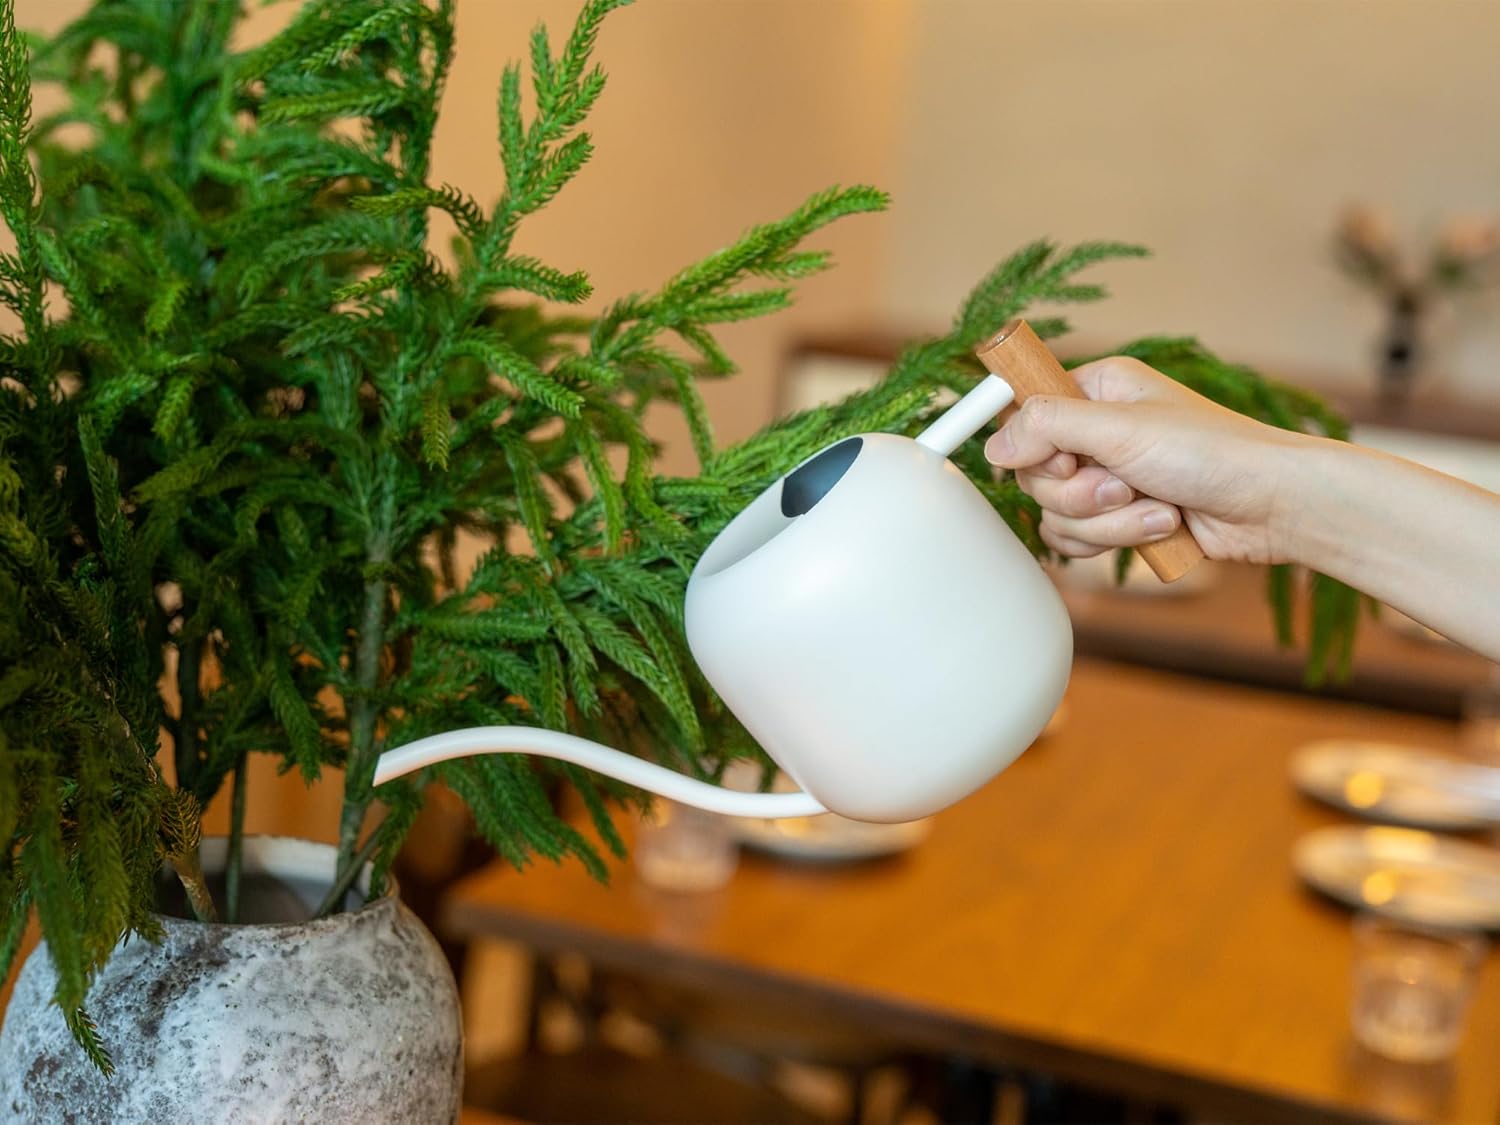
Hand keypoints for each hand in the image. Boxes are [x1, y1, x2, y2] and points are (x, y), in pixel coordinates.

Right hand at [983, 356, 1307, 564]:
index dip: (1034, 446)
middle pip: (1034, 473)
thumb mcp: (1122, 429)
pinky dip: (1116, 540)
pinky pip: (1078, 540)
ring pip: (1056, 513)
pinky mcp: (1119, 517)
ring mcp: (1107, 477)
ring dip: (1108, 522)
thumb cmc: (1213, 453)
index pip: (1023, 414)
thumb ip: (1047, 427)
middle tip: (1124, 485)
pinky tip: (1161, 527)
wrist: (1272, 505)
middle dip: (1080, 494)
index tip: (1066, 458)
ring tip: (1158, 509)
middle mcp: (1096, 430)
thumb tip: (993, 446)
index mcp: (1096, 390)